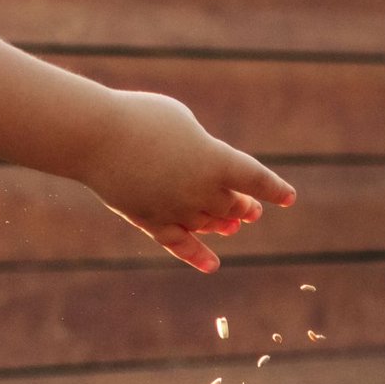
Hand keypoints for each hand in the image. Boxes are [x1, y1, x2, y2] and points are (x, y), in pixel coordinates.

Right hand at [86, 92, 293, 272]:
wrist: (95, 137)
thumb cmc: (141, 118)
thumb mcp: (183, 124)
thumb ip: (202, 151)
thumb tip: (205, 175)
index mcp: (215, 160)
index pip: (256, 180)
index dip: (274, 189)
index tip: (288, 198)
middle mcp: (201, 191)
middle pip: (230, 204)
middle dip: (242, 206)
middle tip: (250, 211)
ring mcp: (176, 210)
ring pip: (207, 223)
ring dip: (222, 224)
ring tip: (231, 226)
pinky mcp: (151, 221)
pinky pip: (179, 244)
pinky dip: (196, 255)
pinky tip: (212, 265)